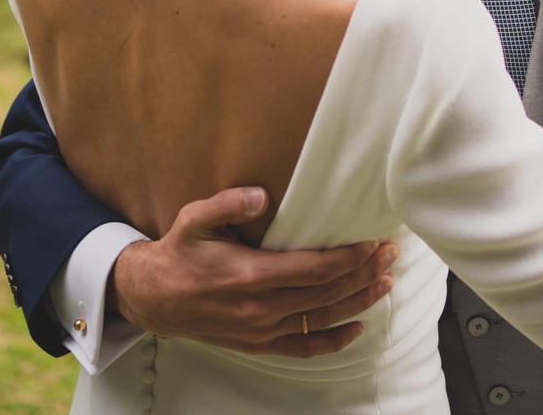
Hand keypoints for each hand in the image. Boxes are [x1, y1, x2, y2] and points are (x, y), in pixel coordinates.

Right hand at [110, 187, 398, 357]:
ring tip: (386, 283)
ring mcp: (261, 331)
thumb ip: (226, 204)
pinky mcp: (258, 344)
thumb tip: (259, 195)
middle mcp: (260, 308)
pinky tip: (357, 327)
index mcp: (250, 276)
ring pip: (322, 319)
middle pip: (327, 293)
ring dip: (358, 301)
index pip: (315, 269)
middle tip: (390, 254)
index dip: (349, 257)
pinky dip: (334, 339)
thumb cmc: (177, 253)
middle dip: (363, 273)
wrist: (152, 298)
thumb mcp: (193, 219)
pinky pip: (304, 347)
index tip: (373, 242)